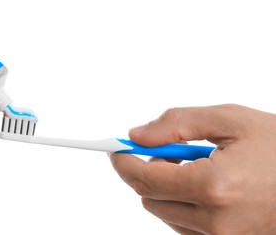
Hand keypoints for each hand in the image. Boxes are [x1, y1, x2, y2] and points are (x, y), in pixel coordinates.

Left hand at [110, 104, 275, 233]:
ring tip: (201, 168)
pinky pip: (183, 224)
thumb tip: (137, 135)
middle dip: (149, 170)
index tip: (114, 148)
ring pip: (164, 211)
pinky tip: (207, 187)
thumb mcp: (229, 120)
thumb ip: (176, 124)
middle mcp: (216, 222)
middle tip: (169, 150)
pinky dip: (183, 203)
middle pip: (149, 197)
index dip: (124, 161)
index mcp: (215, 187)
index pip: (145, 178)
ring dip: (168, 187)